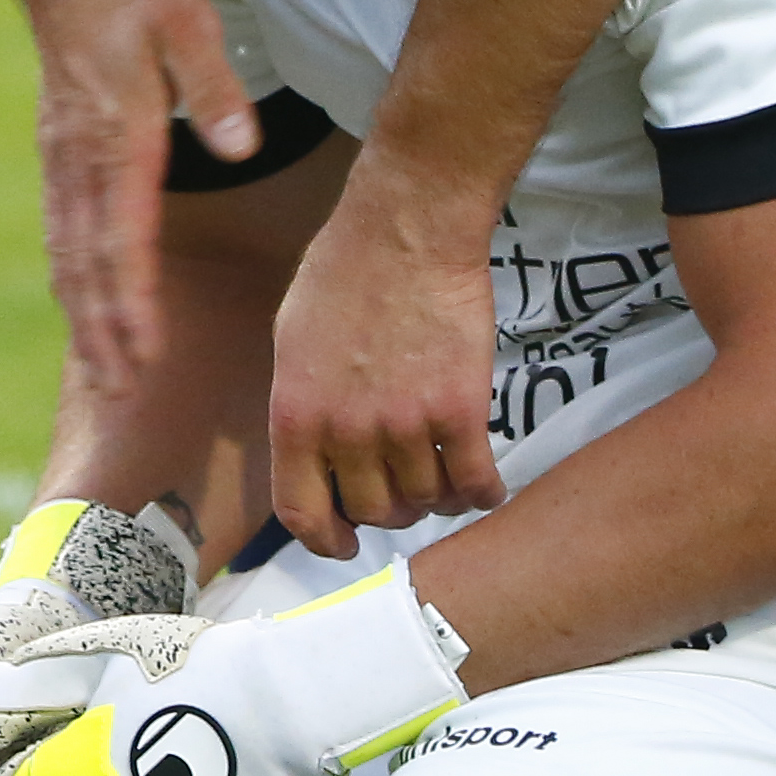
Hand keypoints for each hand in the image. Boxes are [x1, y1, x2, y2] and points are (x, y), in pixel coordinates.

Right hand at [17, 0, 256, 398]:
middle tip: (120, 395)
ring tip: (102, 374)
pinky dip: (71, 281)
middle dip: (105, 334)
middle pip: (89, 264)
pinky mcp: (59, 154)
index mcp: (114, 136)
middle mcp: (79, 160)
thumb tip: (239, 148)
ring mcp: (62, 160)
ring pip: (70, 255)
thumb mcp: (187, 19)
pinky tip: (79, 308)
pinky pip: (63, 232)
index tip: (144, 354)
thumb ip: (212, 87)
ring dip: (85, 319)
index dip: (133, 302)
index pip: (122, 238)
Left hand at [263, 163, 507, 555]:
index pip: (301, 512)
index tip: (343, 546)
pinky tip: (484, 485)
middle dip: (386, 510)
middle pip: (372, 512)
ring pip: (424, 502)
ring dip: (434, 499)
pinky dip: (480, 495)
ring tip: (440, 476)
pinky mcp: (461, 411)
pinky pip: (473, 483)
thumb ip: (302, 405)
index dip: (323, 542)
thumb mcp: (291, 342)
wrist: (408, 229)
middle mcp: (347, 431)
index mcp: (295, 415)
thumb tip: (312, 455)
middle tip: (400, 488)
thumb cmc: (344, 272)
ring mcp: (406, 425)